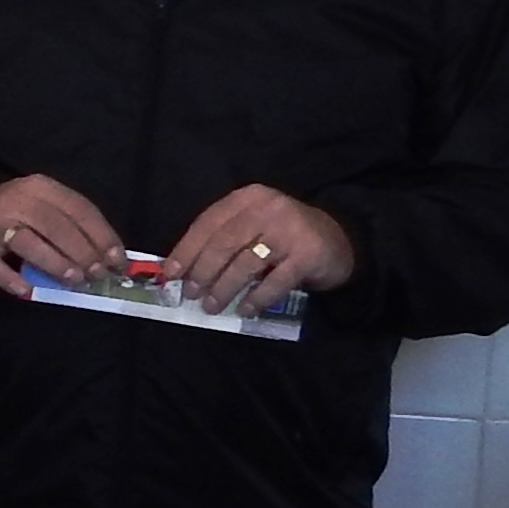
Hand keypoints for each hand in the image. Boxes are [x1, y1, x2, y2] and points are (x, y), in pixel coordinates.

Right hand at [0, 173, 122, 299]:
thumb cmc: (17, 218)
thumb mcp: (45, 210)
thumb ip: (72, 227)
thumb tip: (109, 257)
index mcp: (40, 187)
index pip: (78, 209)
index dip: (101, 235)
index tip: (117, 260)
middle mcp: (17, 199)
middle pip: (56, 225)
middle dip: (82, 251)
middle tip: (98, 274)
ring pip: (29, 242)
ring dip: (56, 263)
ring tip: (75, 281)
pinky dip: (12, 280)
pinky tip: (29, 292)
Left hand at [160, 185, 354, 318]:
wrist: (338, 241)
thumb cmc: (284, 237)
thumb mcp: (252, 227)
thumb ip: (222, 240)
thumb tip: (181, 269)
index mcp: (248, 198)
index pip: (208, 223)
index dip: (186, 249)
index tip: (170, 273)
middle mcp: (269, 208)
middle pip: (224, 243)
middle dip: (202, 271)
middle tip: (191, 294)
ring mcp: (290, 231)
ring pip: (246, 263)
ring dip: (224, 288)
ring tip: (211, 305)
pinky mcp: (308, 255)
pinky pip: (275, 282)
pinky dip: (256, 298)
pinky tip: (245, 309)